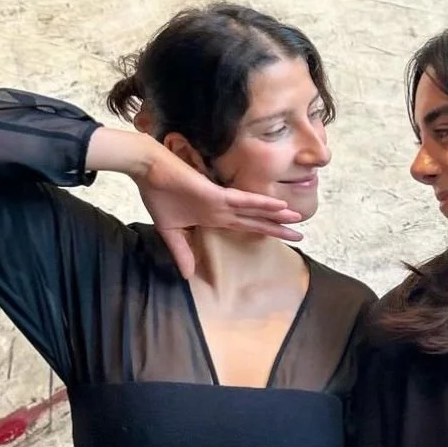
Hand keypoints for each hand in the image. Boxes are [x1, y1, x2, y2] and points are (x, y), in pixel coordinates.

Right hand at [130, 145, 302, 279]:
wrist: (146, 169)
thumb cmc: (158, 194)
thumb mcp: (170, 230)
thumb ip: (182, 251)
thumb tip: (188, 276)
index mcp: (214, 216)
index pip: (244, 227)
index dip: (262, 232)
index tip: (280, 239)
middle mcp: (222, 209)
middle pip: (255, 221)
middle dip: (277, 228)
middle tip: (301, 236)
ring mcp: (220, 201)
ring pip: (254, 210)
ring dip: (276, 215)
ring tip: (297, 219)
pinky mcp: (215, 194)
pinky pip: (242, 200)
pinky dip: (260, 203)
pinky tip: (278, 206)